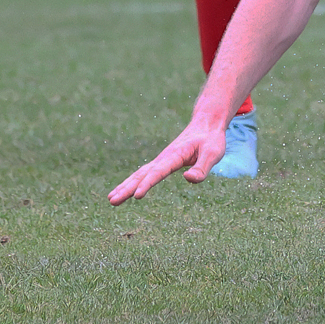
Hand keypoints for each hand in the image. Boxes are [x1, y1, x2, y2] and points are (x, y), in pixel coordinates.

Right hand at [108, 119, 228, 203]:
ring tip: (111, 199)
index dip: (148, 184)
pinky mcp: (162, 163)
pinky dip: (133, 182)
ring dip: (125, 186)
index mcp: (175, 155)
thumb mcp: (213, 152)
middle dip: (127, 187)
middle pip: (142, 174)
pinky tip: (124, 191)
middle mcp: (164, 157)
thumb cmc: (211, 139)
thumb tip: (188, 179)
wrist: (206, 123)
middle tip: (112, 201)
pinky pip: (144, 174)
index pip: (159, 172)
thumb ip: (202, 167)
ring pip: (140, 174)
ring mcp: (161, 160)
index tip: (136, 196)